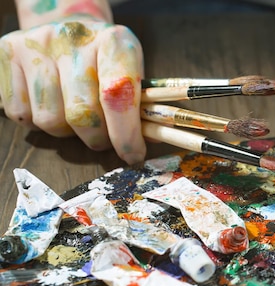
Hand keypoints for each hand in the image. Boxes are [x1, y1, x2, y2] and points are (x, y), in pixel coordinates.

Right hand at [0, 16, 145, 164]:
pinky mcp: (7, 53)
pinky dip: (38, 125)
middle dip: (97, 139)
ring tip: (75, 120)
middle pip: (82, 114)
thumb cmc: (106, 62)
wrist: (69, 30)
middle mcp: (74, 38)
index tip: (131, 154)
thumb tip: (148, 141)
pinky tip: (51, 108)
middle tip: (103, 139)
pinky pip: (21, 114)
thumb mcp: (133, 74)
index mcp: (114, 42)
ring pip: (50, 120)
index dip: (125, 134)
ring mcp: (37, 44)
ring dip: (67, 134)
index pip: (117, 95)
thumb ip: (139, 107)